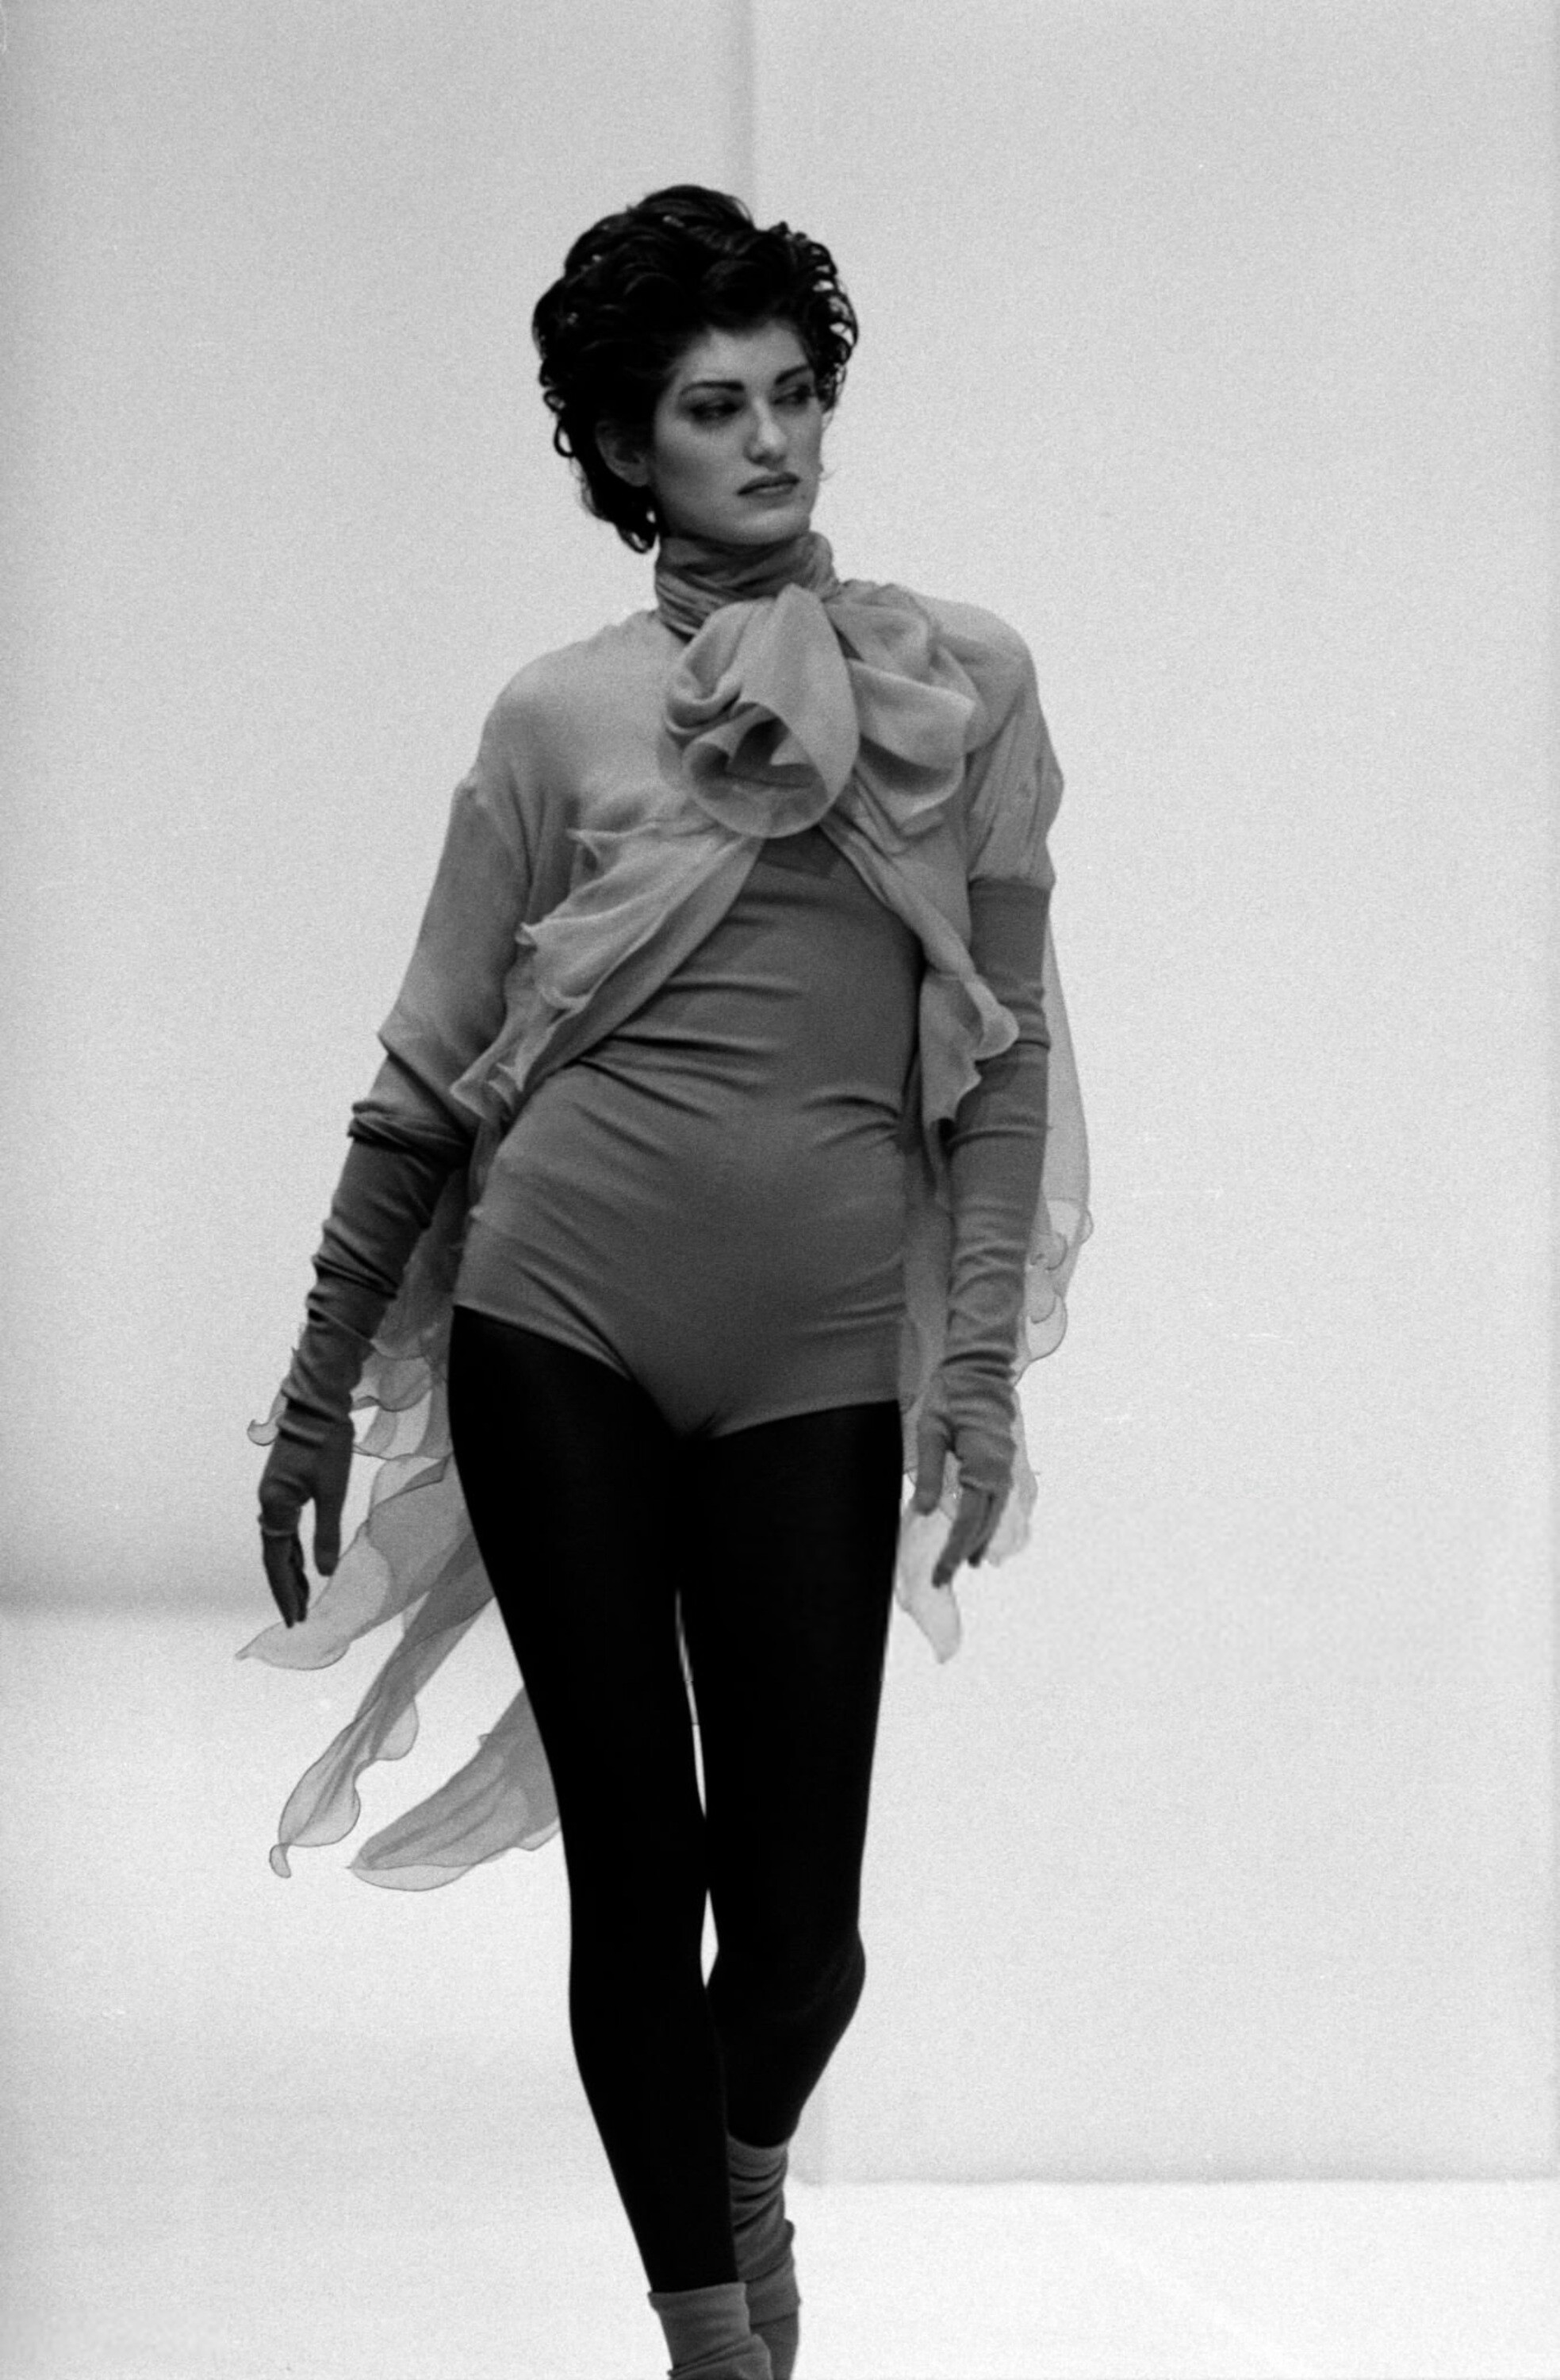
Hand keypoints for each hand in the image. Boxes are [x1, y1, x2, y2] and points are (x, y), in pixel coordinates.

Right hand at [257, 1414, 353, 1626]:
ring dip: (289, 1570)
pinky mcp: (283, 1485)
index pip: (277, 1561)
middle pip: (274, 1556)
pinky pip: (285, 1527)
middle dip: (287, 1587)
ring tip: (303, 1597)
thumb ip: (326, 1533)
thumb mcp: (333, 1491)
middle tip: (299, 1617)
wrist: (317, 1404)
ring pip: (279, 1542)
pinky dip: (292, 1549)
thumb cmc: (327, 1444)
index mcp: (276, 1506)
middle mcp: (268, 1503)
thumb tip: (325, 1573)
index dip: (286, 1591)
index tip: (295, 1619)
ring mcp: (274, 1493)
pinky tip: (301, 1560)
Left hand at [911, 1403, 1010, 1587]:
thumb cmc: (949, 1395)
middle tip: (943, 1578)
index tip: (940, 1576)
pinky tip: (979, 1530)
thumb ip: (929, 1473)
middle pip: (984, 1523)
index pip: (968, 1521)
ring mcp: (1005, 1465)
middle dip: (963, 1553)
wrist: (979, 1368)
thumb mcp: (929, 1431)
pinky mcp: (1004, 1460)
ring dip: (980, 1539)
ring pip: (995, 1514)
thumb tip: (927, 1512)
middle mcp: (999, 1470)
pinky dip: (988, 1520)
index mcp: (981, 1465)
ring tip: (964, 1563)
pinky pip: (998, 1499)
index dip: (953, 1551)